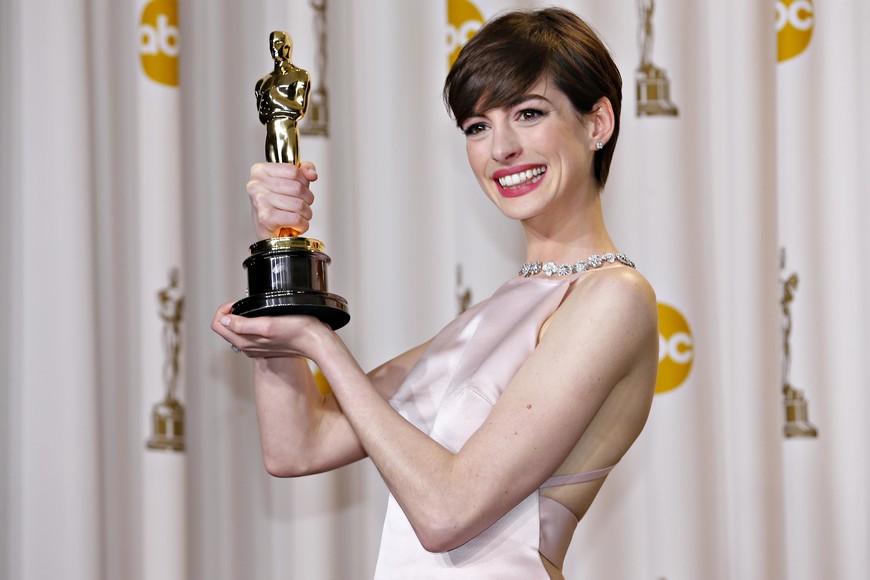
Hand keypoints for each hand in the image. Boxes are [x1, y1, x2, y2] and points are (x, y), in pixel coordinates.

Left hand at [212, 302, 329, 358]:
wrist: (314, 340)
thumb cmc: (296, 330)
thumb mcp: (267, 324)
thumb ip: (242, 324)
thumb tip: (224, 320)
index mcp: (245, 342)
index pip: (218, 325)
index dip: (224, 310)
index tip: (237, 303)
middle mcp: (247, 347)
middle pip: (225, 328)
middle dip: (230, 313)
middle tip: (244, 304)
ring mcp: (255, 348)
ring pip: (236, 331)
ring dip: (240, 319)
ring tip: (255, 310)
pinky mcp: (264, 346)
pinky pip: (248, 334)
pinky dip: (250, 324)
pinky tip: (263, 319)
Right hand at [247, 161, 317, 239]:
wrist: (268, 235)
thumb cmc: (277, 208)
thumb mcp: (290, 183)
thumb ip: (303, 171)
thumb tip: (312, 174)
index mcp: (260, 171)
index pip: (294, 170)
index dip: (304, 182)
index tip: (301, 190)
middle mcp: (256, 185)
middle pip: (298, 188)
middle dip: (307, 200)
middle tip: (301, 207)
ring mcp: (260, 201)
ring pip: (299, 204)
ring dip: (305, 214)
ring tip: (298, 216)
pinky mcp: (265, 218)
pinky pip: (296, 219)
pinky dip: (302, 225)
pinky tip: (295, 225)